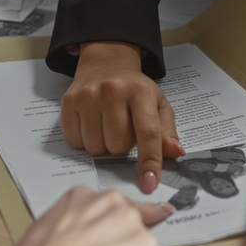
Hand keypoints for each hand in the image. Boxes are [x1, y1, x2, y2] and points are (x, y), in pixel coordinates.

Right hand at [61, 41, 184, 192]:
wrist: (106, 62)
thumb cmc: (135, 88)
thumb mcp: (157, 104)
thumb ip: (166, 131)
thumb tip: (176, 153)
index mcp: (141, 93)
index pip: (148, 133)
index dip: (150, 162)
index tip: (149, 184)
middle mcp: (113, 92)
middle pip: (118, 146)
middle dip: (123, 146)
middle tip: (123, 129)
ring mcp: (88, 96)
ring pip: (96, 147)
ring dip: (103, 146)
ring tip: (107, 127)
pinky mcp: (69, 102)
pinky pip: (76, 142)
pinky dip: (85, 141)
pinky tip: (92, 125)